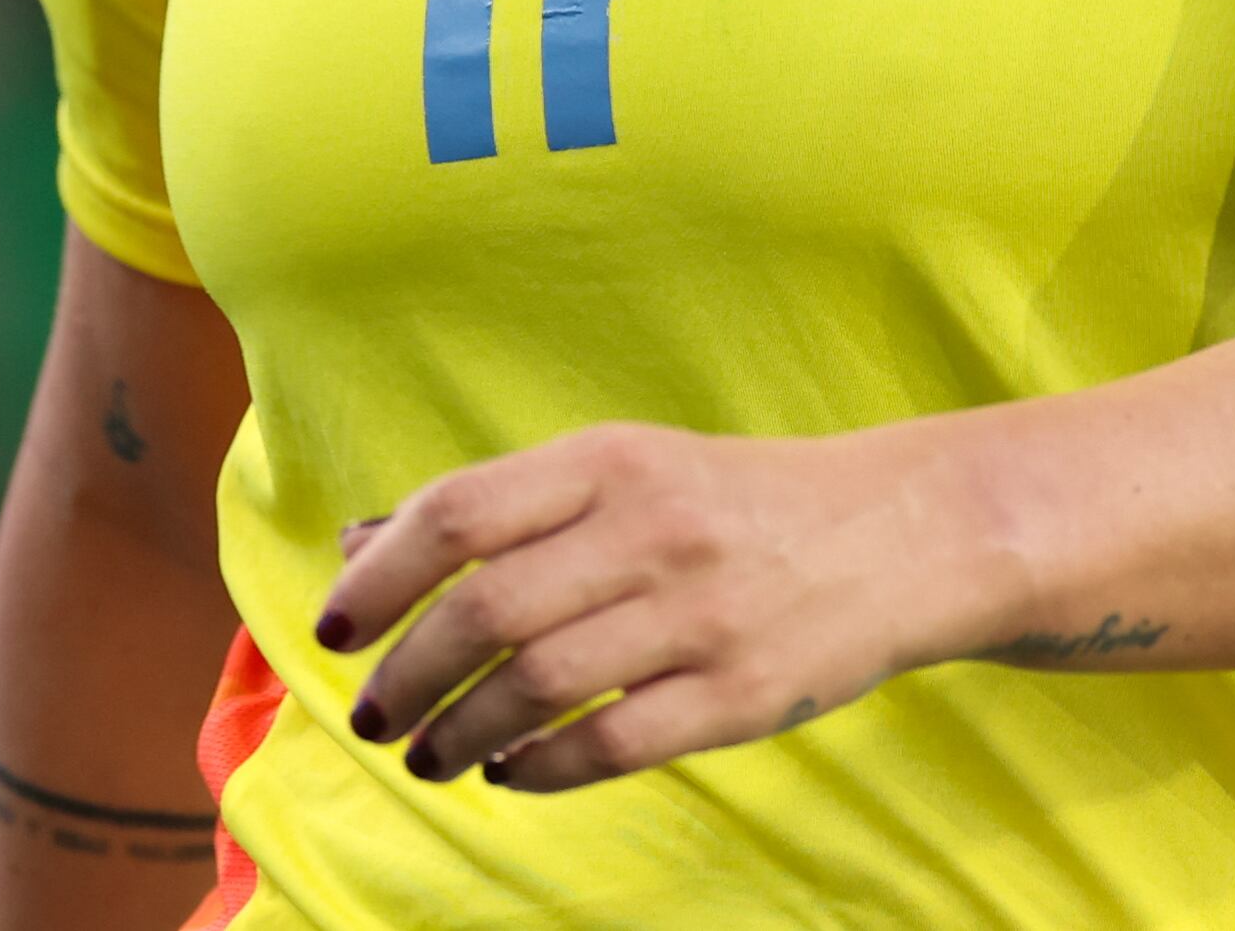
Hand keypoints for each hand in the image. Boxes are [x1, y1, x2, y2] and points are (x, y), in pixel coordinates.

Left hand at [313, 421, 986, 793]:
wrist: (901, 531)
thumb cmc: (731, 500)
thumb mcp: (619, 468)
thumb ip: (496, 508)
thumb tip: (358, 545)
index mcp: (608, 460)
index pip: (458, 513)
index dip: (380, 578)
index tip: (333, 629)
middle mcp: (649, 529)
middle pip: (484, 610)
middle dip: (406, 675)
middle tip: (372, 713)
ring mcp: (699, 614)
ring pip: (537, 685)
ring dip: (458, 733)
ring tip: (426, 757)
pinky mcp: (742, 694)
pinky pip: (613, 744)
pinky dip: (540, 768)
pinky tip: (508, 774)